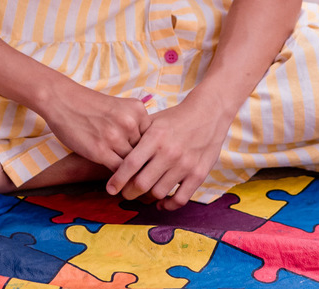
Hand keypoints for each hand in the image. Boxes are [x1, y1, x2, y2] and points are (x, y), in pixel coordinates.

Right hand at [39, 83, 149, 171]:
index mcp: (137, 110)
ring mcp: (115, 136)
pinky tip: (117, 182)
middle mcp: (129, 122)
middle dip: (141, 164)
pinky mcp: (100, 150)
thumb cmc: (88, 105)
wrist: (61, 99)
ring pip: (133, 163)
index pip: (152, 138)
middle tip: (141, 176)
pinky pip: (118, 171)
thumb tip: (146, 150)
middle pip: (144, 151)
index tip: (146, 161)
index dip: (149, 151)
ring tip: (130, 183)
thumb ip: (133, 124)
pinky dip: (119, 178)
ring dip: (131, 173)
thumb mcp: (119, 106)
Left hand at [105, 95, 231, 209]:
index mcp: (155, 137)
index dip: (118, 179)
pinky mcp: (199, 174)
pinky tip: (162, 202)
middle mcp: (169, 152)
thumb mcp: (153, 121)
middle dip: (129, 192)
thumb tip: (113, 150)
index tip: (110, 188)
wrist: (208, 114)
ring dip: (148, 197)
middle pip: (142, 183)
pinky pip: (180, 199)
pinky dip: (168, 204)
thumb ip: (136, 136)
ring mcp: (185, 165)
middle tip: (125, 193)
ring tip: (143, 195)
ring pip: (159, 192)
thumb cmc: (175, 118)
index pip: (131, 163)